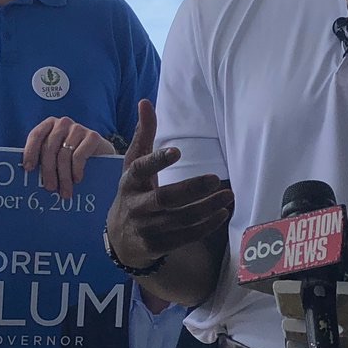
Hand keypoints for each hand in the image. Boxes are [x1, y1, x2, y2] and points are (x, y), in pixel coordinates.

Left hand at [21, 115, 112, 199]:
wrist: (102, 155)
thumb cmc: (73, 158)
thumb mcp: (57, 155)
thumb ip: (44, 159)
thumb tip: (30, 176)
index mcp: (49, 125)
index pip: (36, 135)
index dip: (31, 152)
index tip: (29, 168)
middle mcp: (63, 123)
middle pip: (50, 148)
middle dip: (48, 170)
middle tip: (50, 188)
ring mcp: (78, 128)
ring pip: (64, 155)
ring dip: (63, 176)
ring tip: (65, 191)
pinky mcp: (93, 136)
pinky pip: (79, 156)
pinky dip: (76, 170)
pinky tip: (77, 180)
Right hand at [104, 99, 233, 271]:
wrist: (120, 239)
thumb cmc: (133, 192)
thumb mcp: (133, 165)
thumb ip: (143, 134)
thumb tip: (145, 102)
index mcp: (130, 182)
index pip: (140, 169)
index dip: (157, 161)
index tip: (177, 152)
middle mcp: (136, 205)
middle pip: (165, 198)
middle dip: (191, 189)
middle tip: (214, 179)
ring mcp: (146, 228)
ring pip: (180, 218)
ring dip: (207, 208)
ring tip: (228, 195)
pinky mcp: (158, 246)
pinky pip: (185, 236)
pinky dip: (206, 226)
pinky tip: (221, 214)